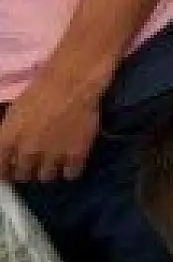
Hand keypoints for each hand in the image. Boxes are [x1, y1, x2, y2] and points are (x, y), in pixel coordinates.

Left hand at [0, 62, 103, 182]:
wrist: (71, 84)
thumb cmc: (40, 91)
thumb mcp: (14, 114)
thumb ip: (8, 136)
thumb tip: (9, 150)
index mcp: (6, 140)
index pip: (1, 169)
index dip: (6, 170)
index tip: (11, 168)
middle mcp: (26, 153)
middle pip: (22, 175)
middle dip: (26, 169)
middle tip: (34, 160)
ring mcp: (51, 157)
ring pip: (46, 177)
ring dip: (47, 170)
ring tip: (53, 160)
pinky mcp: (75, 157)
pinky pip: (70, 174)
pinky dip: (70, 169)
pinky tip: (70, 160)